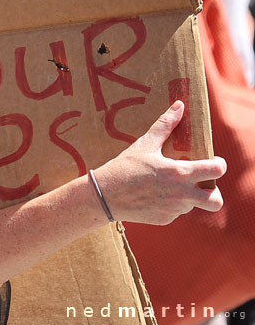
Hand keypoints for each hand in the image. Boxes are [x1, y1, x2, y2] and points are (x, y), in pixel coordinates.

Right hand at [93, 101, 225, 224]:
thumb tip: (179, 105)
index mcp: (179, 173)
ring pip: (194, 205)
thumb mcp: (145, 144)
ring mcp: (174, 210)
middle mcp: (181, 195)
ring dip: (188, 196)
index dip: (219, 165)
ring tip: (169, 184)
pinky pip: (176, 212)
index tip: (214, 161)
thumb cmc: (125, 166)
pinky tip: (153, 194)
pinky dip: (170, 203)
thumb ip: (165, 125)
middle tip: (202, 182)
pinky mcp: (165, 219)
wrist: (105, 194)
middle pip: (216, 201)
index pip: (216, 171)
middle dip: (215, 192)